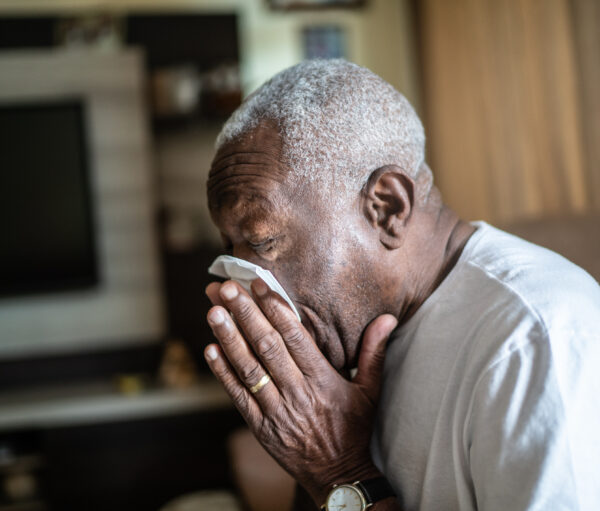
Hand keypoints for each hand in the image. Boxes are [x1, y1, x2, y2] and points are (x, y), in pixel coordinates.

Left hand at [204, 278, 397, 504]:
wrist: (338, 476)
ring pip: (249, 369)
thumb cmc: (353, 428)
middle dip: (245, 314)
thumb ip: (374, 351)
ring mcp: (276, 410)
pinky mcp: (260, 426)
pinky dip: (223, 373)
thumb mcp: (370, 390)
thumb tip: (388, 318)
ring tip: (213, 312)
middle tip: (226, 288)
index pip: (296, 337)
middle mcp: (297, 392)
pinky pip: (238, 396)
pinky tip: (211, 349)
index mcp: (323, 380)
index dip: (276, 309)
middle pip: (267, 347)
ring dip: (229, 338)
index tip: (259, 285)